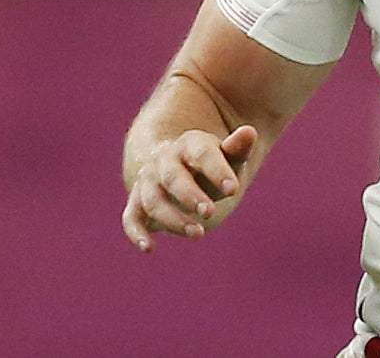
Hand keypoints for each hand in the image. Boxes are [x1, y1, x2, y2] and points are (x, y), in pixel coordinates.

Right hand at [121, 125, 257, 251]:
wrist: (178, 168)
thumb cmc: (209, 166)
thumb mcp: (226, 157)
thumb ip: (237, 149)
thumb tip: (249, 132)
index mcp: (190, 144)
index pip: (202, 154)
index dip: (217, 171)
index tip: (234, 190)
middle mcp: (164, 160)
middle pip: (173, 177)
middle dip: (191, 195)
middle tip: (210, 213)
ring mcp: (147, 181)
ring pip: (153, 200)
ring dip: (173, 219)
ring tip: (198, 234)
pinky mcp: (136, 203)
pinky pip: (130, 218)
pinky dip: (136, 233)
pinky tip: (150, 248)